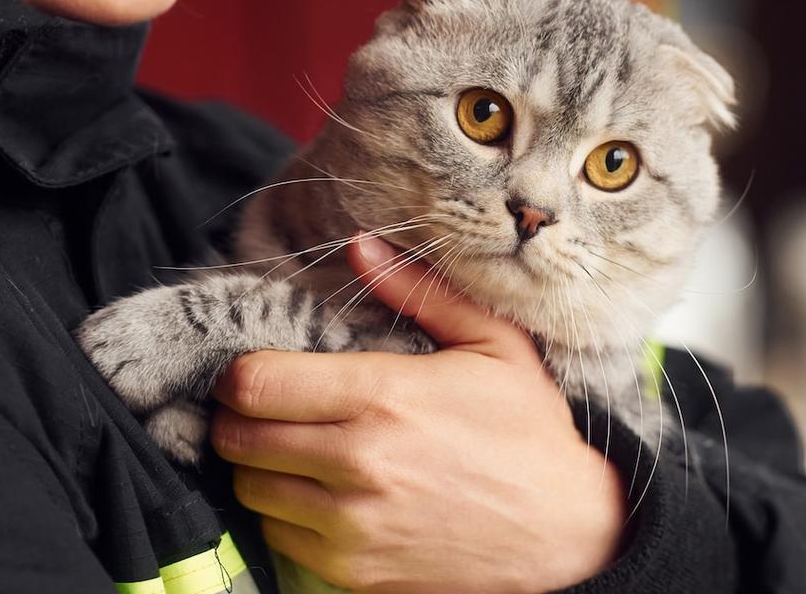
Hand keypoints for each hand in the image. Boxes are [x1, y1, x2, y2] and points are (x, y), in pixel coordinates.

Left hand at [211, 236, 625, 593]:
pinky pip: (276, 536)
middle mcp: (357, 464)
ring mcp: (352, 525)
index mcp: (384, 396)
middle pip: (238, 436)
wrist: (566, 528)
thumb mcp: (492, 344)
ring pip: (249, 488)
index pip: (255, 382)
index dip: (238, 372)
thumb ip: (418, 291)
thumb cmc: (529, 431)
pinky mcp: (354, 571)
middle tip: (265, 406)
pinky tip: (316, 492)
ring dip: (257, 464)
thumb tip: (359, 244)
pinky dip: (282, 512)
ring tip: (291, 447)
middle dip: (240, 415)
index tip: (254, 369)